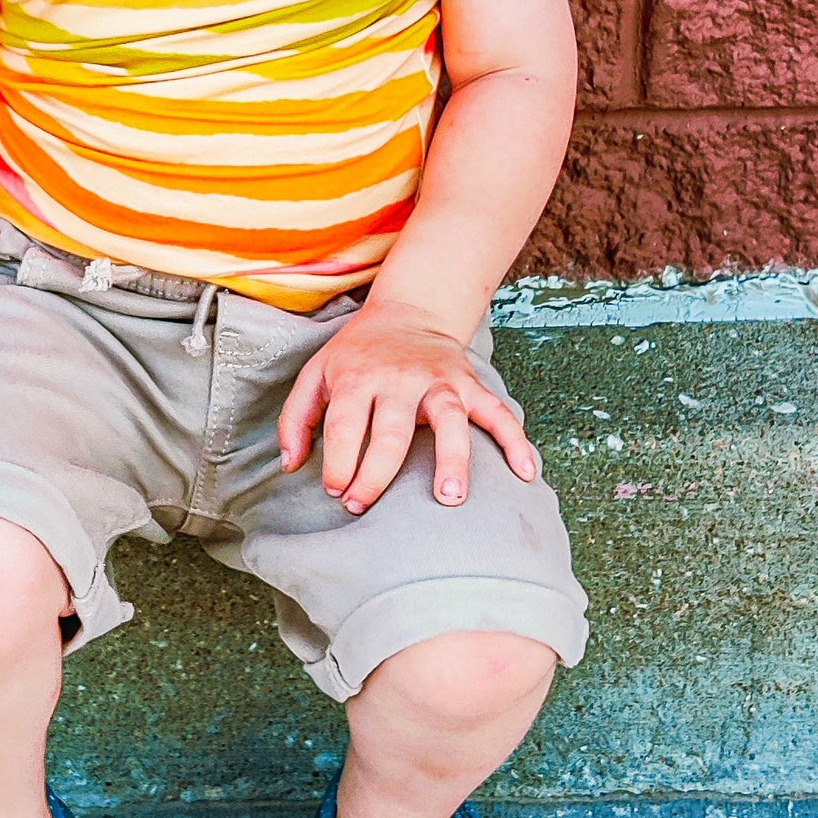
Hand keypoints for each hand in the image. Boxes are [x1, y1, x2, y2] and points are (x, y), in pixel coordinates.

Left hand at [277, 299, 536, 515]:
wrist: (408, 310)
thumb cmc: (356, 354)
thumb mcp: (316, 373)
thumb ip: (297, 418)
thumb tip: (291, 465)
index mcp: (358, 377)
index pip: (346, 426)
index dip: (339, 463)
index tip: (337, 493)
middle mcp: (400, 378)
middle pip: (392, 431)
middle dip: (376, 474)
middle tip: (365, 507)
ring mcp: (440, 381)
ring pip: (450, 419)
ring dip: (451, 459)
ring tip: (449, 498)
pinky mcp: (469, 384)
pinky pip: (497, 411)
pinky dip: (514, 440)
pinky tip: (526, 473)